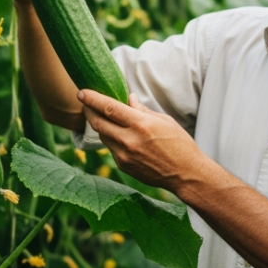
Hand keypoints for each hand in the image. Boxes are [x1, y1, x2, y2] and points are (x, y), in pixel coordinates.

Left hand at [79, 90, 205, 191]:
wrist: (185, 174)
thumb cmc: (179, 144)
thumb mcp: (164, 121)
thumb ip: (142, 110)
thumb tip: (128, 99)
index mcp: (140, 124)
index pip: (109, 108)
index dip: (92, 99)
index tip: (81, 93)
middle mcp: (129, 140)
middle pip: (98, 122)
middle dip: (89, 111)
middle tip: (85, 103)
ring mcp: (124, 155)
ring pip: (102, 136)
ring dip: (100, 125)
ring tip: (105, 118)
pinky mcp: (123, 166)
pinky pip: (111, 148)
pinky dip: (112, 139)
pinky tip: (120, 136)